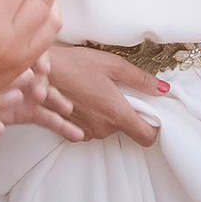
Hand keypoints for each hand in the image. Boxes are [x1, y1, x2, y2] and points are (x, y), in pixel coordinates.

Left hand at [0, 60, 83, 143]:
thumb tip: (17, 77)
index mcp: (5, 61)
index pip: (26, 54)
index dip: (37, 60)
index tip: (43, 69)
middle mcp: (20, 74)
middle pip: (38, 74)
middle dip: (42, 82)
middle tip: (39, 94)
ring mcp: (27, 93)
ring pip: (49, 96)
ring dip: (59, 101)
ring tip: (68, 109)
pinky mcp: (30, 112)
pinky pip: (49, 118)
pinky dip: (63, 126)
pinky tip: (78, 135)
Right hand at [45, 44, 166, 146]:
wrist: (38, 71)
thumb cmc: (73, 65)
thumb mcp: (113, 65)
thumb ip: (140, 79)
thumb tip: (162, 89)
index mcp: (116, 113)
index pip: (146, 137)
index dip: (152, 127)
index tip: (150, 114)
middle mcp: (102, 128)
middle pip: (126, 128)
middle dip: (125, 111)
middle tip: (115, 90)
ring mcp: (86, 131)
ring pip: (107, 128)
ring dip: (106, 114)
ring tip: (95, 91)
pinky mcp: (71, 130)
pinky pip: (90, 128)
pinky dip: (91, 116)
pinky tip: (84, 99)